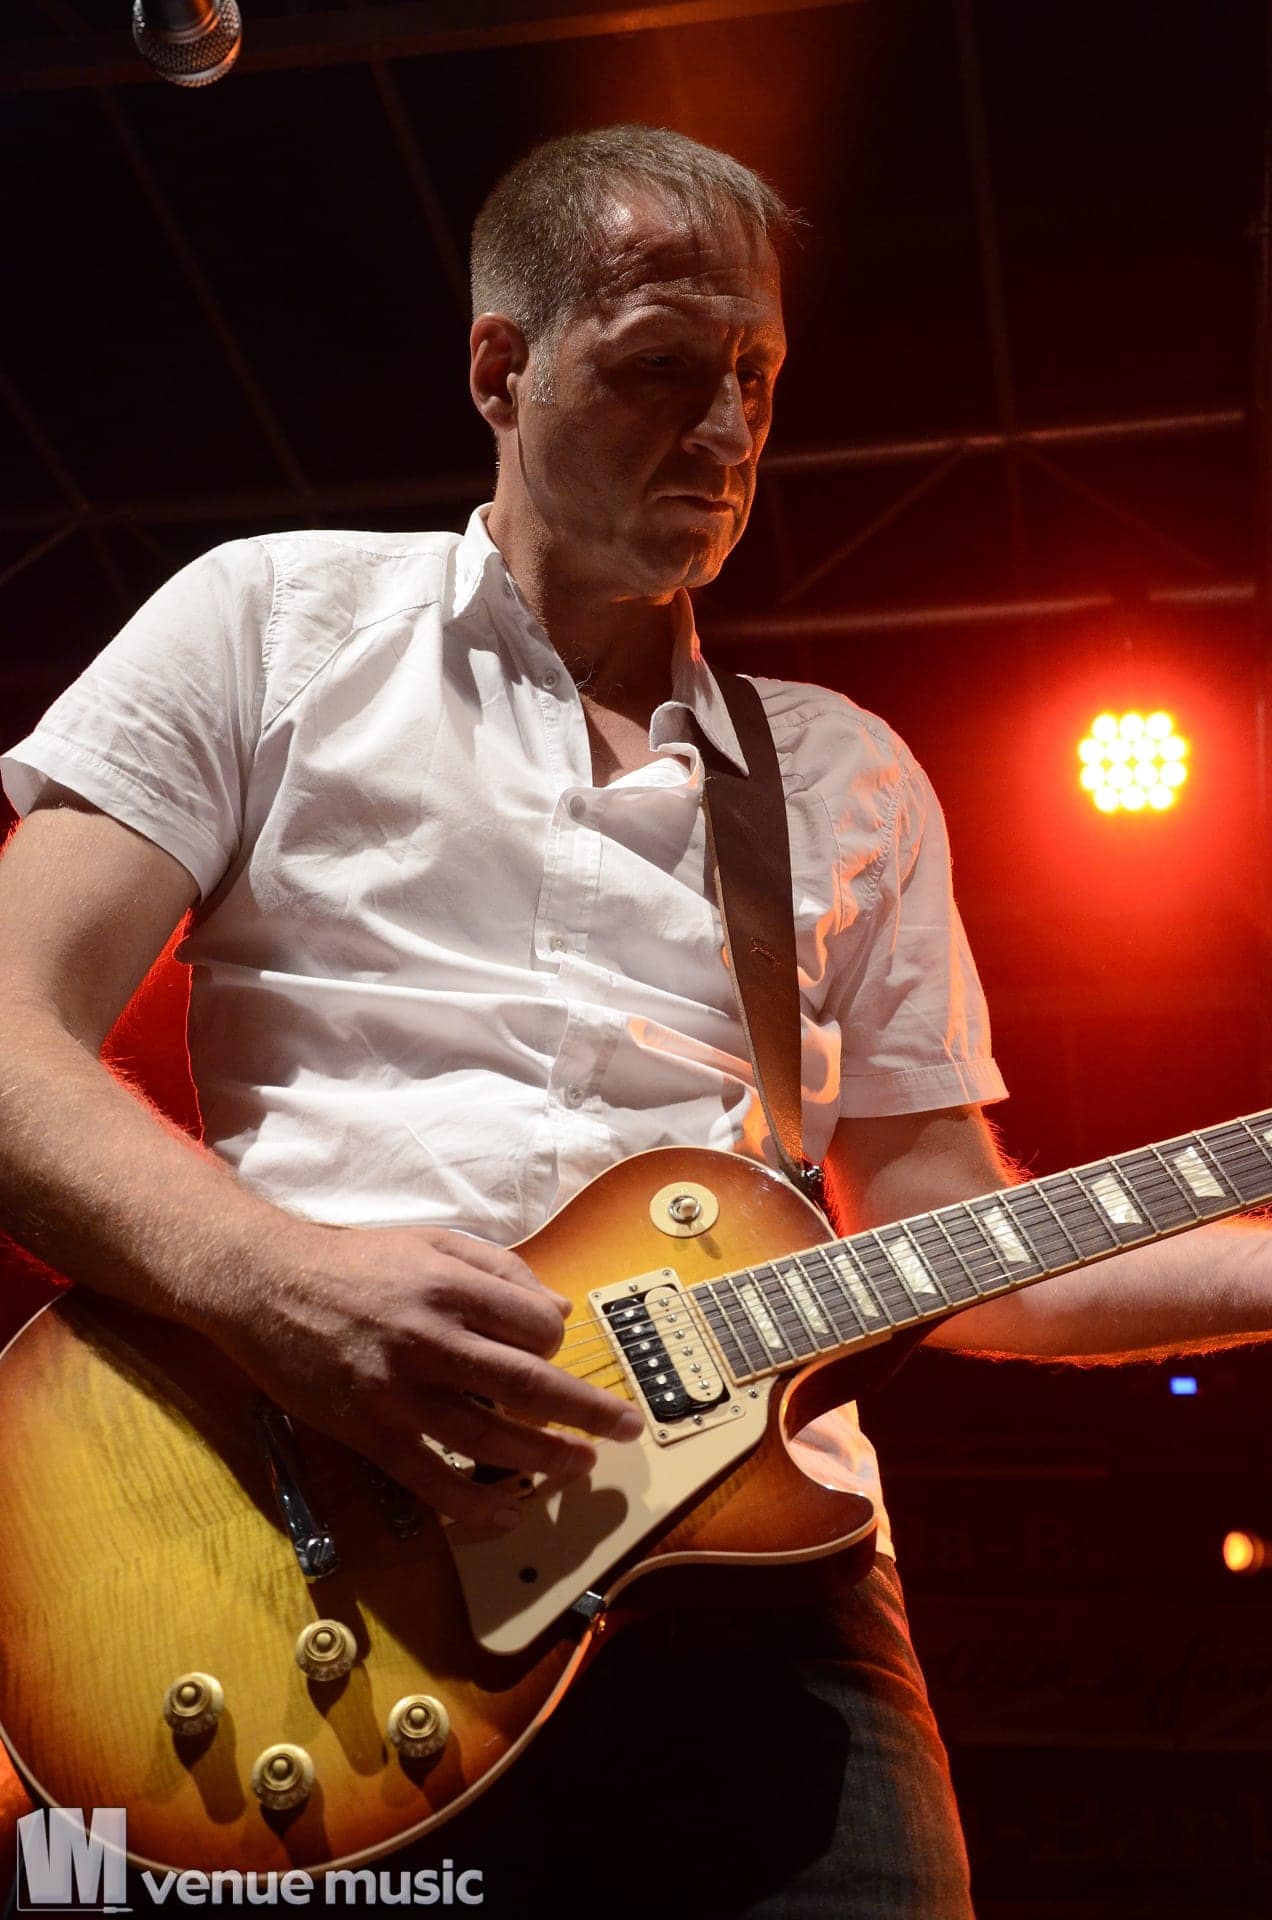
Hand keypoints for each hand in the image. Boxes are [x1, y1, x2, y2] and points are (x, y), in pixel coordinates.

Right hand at [200, 1218, 643, 1528]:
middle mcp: (430, 1339)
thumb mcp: (430, 1242)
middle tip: (627, 1426)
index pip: (535, 1324)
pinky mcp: (370, 1431)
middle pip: (527, 1384)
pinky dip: (474, 1502)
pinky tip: (508, 1512)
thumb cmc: (355, 1262)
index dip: (557, 1339)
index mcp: (449, 1287)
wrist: (265, 1287)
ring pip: (488, 1437)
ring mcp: (400, 1392)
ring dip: (544, 1458)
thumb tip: (557, 1308)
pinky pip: (431, 1478)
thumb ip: (497, 1269)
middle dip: (587, 1410)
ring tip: (580, 1466)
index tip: (553, 1348)